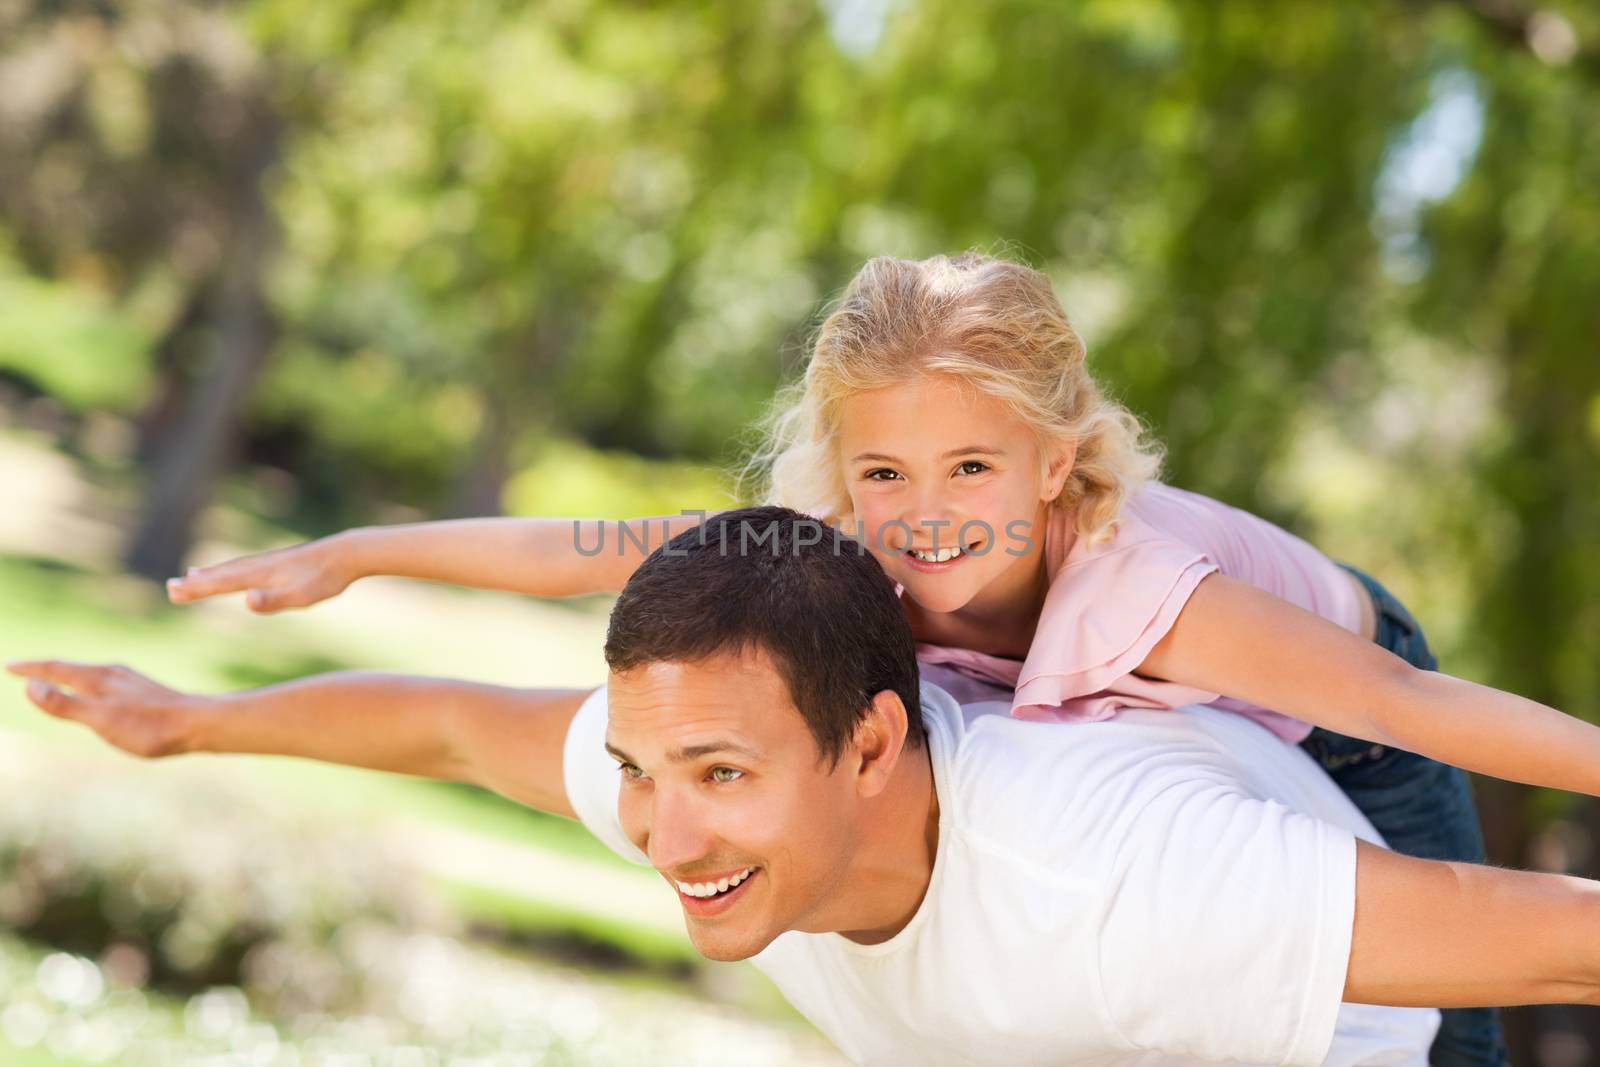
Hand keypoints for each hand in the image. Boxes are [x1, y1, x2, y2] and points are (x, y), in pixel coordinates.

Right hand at [7, 660, 205, 758]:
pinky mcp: (143, 691)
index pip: (56, 669)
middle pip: (71, 669)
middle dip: (46, 670)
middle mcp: (113, 673)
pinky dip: (88, 685)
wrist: (198, 724)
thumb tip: (31, 685)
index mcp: (99, 678)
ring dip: (67, 676)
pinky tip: (100, 692)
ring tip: (56, 679)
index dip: (30, 669)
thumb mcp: (101, 719)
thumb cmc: (150, 726)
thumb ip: (66, 704)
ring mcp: (129, 681)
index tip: (9, 667)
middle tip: (24, 670)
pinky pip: (105, 683)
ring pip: (90, 675)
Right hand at [165, 534, 357, 612]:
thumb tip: (248, 601)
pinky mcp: (280, 563)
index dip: (197, 589)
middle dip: (196, 582)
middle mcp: (259, 566)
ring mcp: (269, 562)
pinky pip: (247, 566)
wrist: (347, 553)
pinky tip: (235, 571)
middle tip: (170, 588)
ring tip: (191, 575)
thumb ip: (273, 601)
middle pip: (221, 574)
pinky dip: (231, 569)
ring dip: (210, 574)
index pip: (221, 584)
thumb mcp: (301, 596)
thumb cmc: (324, 578)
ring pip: (232, 568)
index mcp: (259, 575)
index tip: (173, 592)